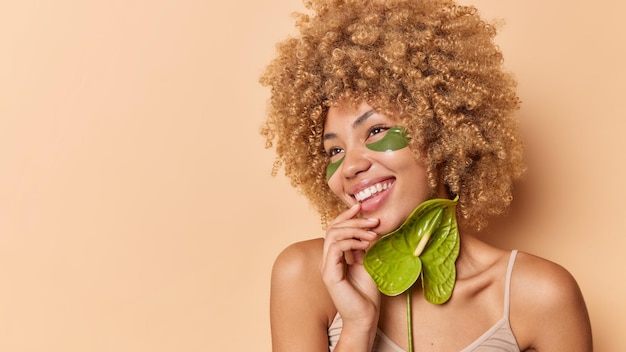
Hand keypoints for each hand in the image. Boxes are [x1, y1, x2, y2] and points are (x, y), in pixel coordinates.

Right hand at [321, 203, 380, 331]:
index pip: (335, 229)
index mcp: (334, 256)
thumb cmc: (367, 293)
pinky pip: (336, 249)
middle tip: (374, 220)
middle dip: (354, 221)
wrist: (365, 317)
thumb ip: (364, 247)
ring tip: (372, 234)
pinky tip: (365, 245)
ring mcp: (327, 267)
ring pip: (333, 236)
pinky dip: (351, 242)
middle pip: (333, 228)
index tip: (360, 206)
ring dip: (354, 230)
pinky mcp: (330, 274)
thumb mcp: (367, 263)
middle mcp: (328, 260)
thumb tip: (370, 228)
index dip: (345, 216)